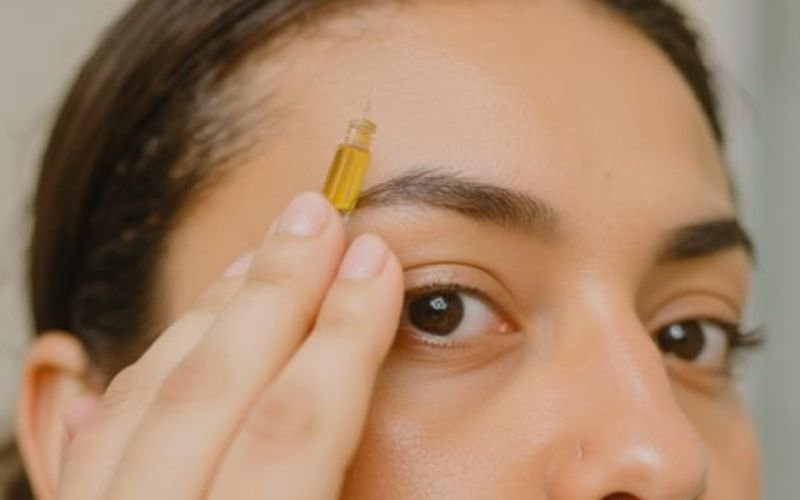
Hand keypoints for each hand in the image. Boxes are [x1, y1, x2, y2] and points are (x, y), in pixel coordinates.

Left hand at [57, 192, 403, 498]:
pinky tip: (183, 337)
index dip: (344, 339)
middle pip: (205, 393)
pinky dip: (146, 374)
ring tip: (259, 256)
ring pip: (138, 401)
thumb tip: (445, 418)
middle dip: (271, 294)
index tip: (376, 264)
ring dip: (208, 316)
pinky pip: (88, 441)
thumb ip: (368, 485)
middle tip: (316, 217)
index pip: (289, 433)